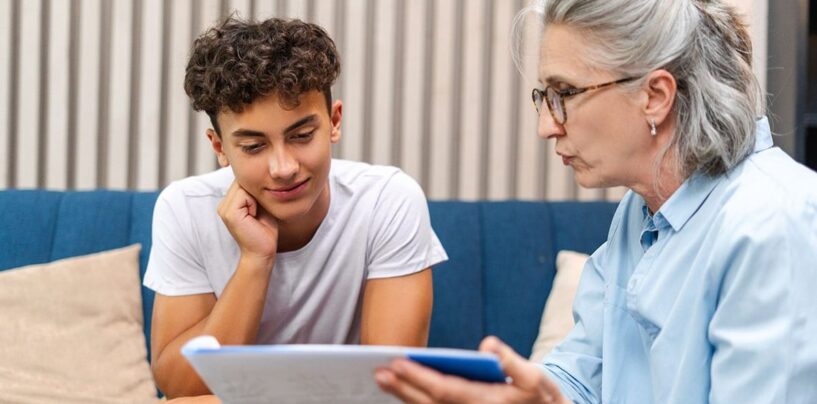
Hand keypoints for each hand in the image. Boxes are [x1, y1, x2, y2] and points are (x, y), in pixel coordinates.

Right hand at [217, 181, 278, 264]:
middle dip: (255, 192)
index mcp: (229, 203)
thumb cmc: (265, 231)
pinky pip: (244, 194)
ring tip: (256, 215)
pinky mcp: (229, 213)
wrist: (262, 252)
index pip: (241, 181)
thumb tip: (260, 174)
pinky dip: (254, 203)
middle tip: (258, 212)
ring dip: (255, 198)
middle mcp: (223, 205)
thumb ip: (255, 193)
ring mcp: (224, 209)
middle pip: (242, 181)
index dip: (255, 188)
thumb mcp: (261, 206)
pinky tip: (254, 216)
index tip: (259, 206)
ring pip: (243, 186)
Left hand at [375, 336, 569, 403]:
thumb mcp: (536, 378)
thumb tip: (488, 345)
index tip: (398, 362)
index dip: (418, 377)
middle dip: (402, 387)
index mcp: (486, 402)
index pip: (444, 390)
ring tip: (384, 379)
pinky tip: (402, 391)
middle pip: (428, 402)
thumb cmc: (542, 397)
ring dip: (404, 395)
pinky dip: (416, 401)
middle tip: (379, 371)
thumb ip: (513, 362)